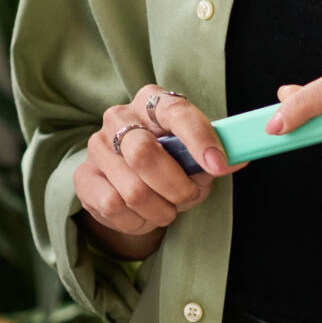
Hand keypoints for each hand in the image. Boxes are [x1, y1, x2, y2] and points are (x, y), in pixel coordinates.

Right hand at [71, 85, 223, 260]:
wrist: (127, 183)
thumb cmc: (170, 163)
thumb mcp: (194, 155)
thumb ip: (214, 156)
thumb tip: (239, 158)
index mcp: (152, 101)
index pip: (176, 112)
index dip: (199, 139)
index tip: (218, 165)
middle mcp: (119, 117)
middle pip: (144, 154)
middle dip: (177, 187)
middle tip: (189, 197)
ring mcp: (96, 147)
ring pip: (133, 190)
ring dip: (161, 210)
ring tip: (166, 209)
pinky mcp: (83, 177)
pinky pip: (114, 206)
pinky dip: (137, 221)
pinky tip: (142, 215)